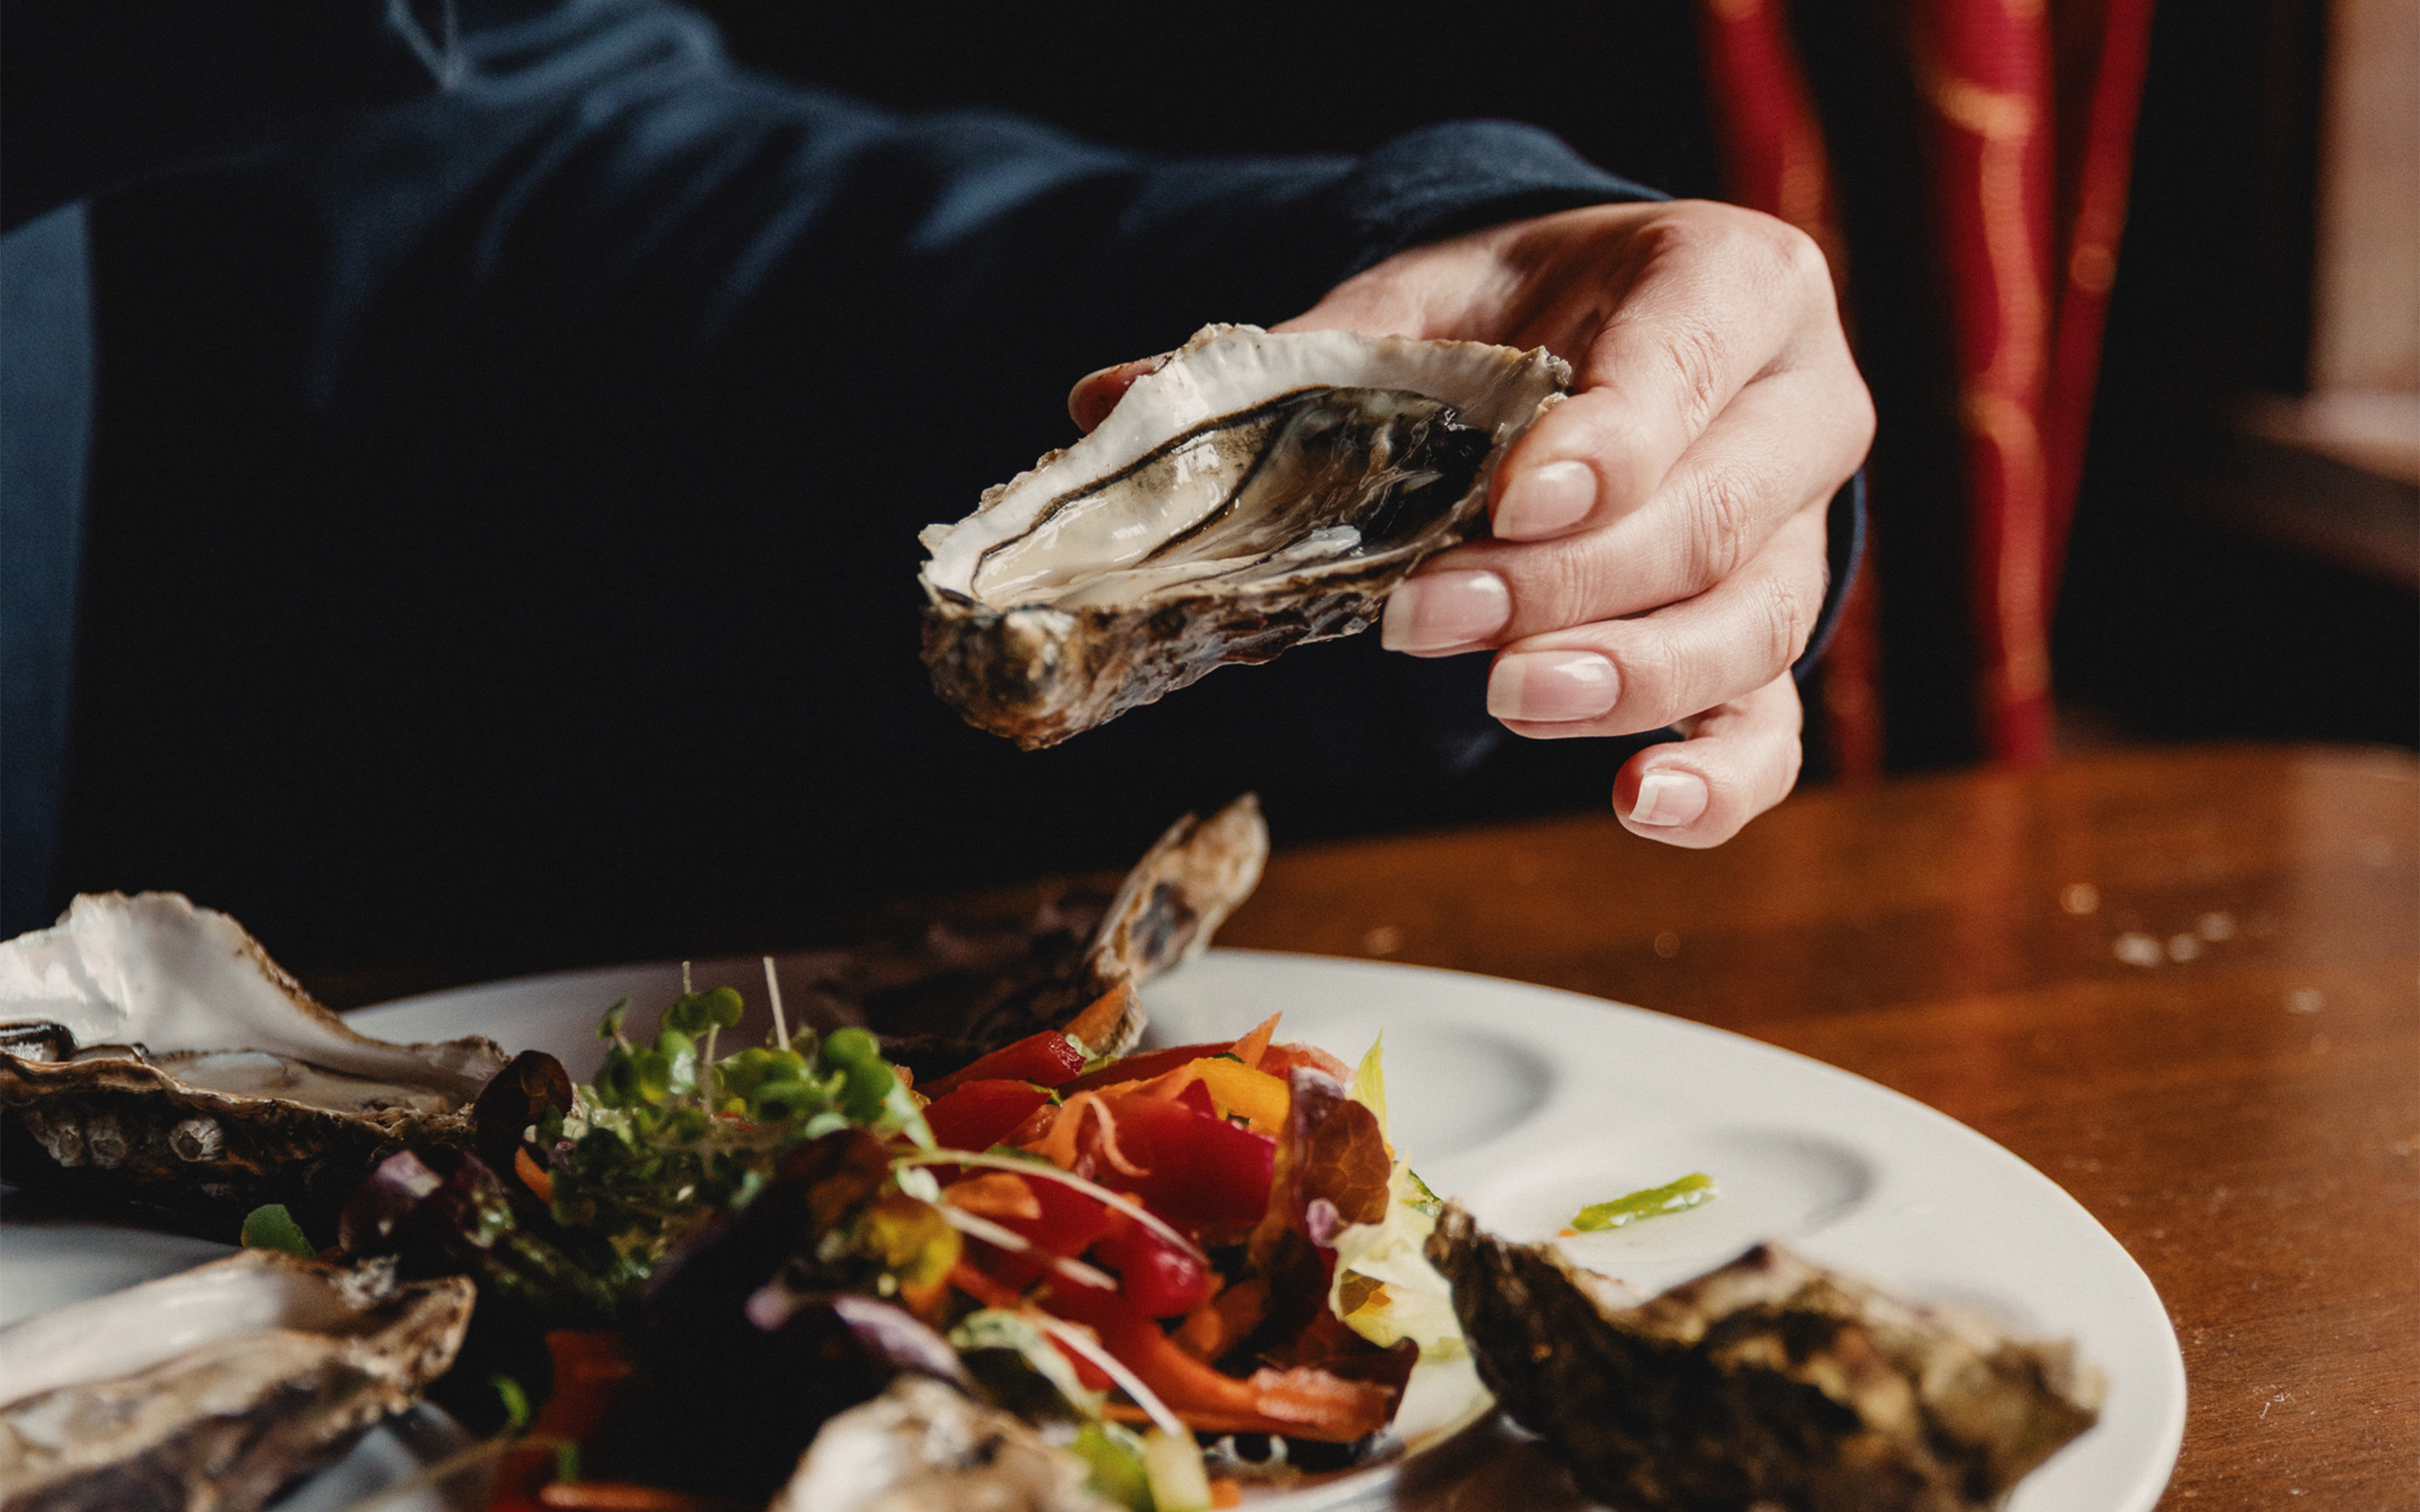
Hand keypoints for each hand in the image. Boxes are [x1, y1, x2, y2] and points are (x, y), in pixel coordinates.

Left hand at [1071, 201, 1872, 845]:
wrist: (1605, 352)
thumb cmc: (1524, 320)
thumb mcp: (1420, 308)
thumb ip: (1292, 358)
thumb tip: (1100, 403)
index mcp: (1731, 285)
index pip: (1690, 364)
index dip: (1612, 440)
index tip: (1513, 500)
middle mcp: (1800, 412)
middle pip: (1721, 517)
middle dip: (1573, 581)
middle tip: (1438, 618)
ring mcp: (1799, 542)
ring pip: (1752, 629)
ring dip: (1624, 679)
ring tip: (1508, 701)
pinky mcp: (1773, 647)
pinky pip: (1771, 730)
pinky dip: (1714, 781)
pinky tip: (1635, 807)